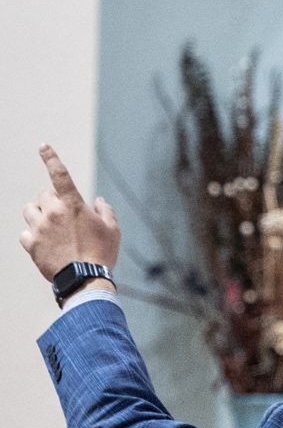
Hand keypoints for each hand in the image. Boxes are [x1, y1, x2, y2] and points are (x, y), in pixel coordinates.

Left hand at [20, 145, 120, 282]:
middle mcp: (53, 213)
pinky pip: (25, 233)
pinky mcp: (31, 245)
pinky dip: (32, 236)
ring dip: (37, 214)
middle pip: (43, 195)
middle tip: (61, 214)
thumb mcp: (113, 231)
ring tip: (48, 226)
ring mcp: (40, 229)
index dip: (51, 158)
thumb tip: (99, 201)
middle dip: (51, 201)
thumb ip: (106, 211)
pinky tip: (43, 244)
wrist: (85, 280)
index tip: (43, 146)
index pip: (60, 174)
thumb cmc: (102, 255)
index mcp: (73, 205)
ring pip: (29, 211)